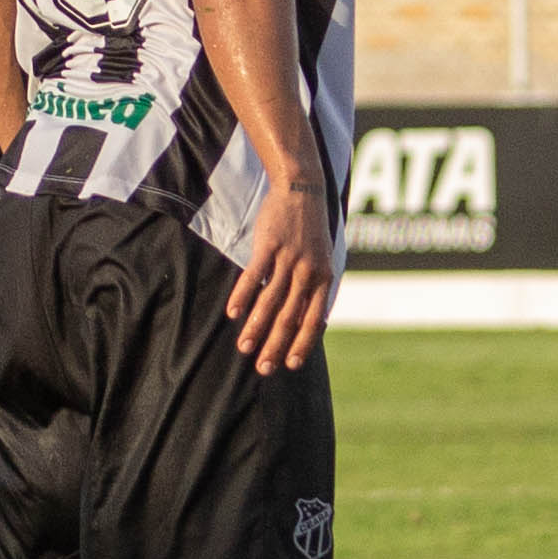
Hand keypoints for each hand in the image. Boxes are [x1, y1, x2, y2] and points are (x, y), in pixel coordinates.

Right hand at [228, 174, 332, 374]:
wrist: (303, 190)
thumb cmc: (310, 231)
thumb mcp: (321, 261)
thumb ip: (314, 290)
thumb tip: (310, 323)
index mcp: (324, 279)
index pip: (314, 320)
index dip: (302, 344)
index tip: (289, 365)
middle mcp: (308, 272)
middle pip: (290, 316)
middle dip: (276, 345)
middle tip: (263, 368)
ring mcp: (289, 258)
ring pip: (270, 300)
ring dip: (256, 327)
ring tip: (244, 348)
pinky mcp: (269, 245)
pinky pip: (254, 275)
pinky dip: (243, 296)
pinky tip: (233, 314)